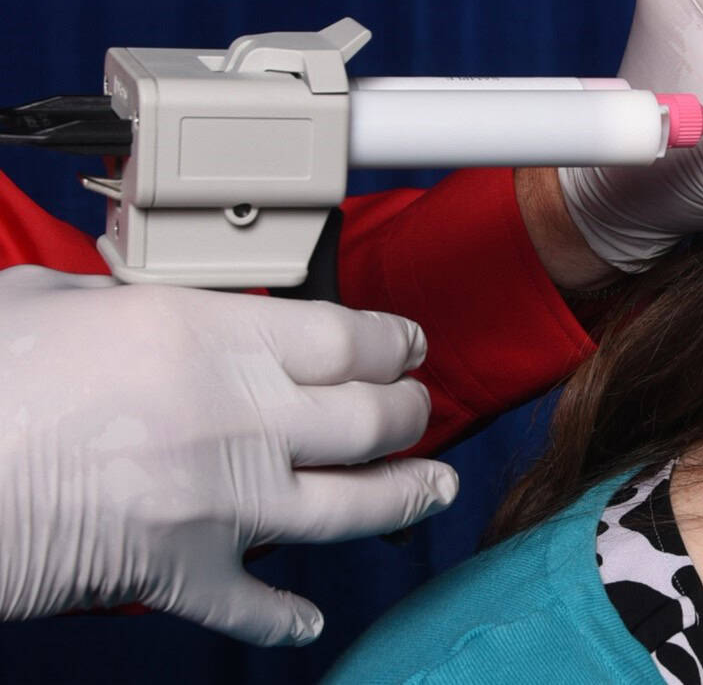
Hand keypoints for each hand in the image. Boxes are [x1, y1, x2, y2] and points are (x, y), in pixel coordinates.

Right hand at [0, 266, 456, 645]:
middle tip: (419, 406)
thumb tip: (139, 298)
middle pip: (367, 418)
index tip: (410, 345)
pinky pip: (251, 603)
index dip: (394, 342)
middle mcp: (234, 417)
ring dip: (403, 496)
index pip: (345, 338)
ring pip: (348, 504)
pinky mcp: (182, 571)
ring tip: (435, 487)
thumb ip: (121, 296)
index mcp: (207, 338)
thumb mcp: (55, 299)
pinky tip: (305, 618)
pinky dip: (281, 616)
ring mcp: (217, 501)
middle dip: (409, 412)